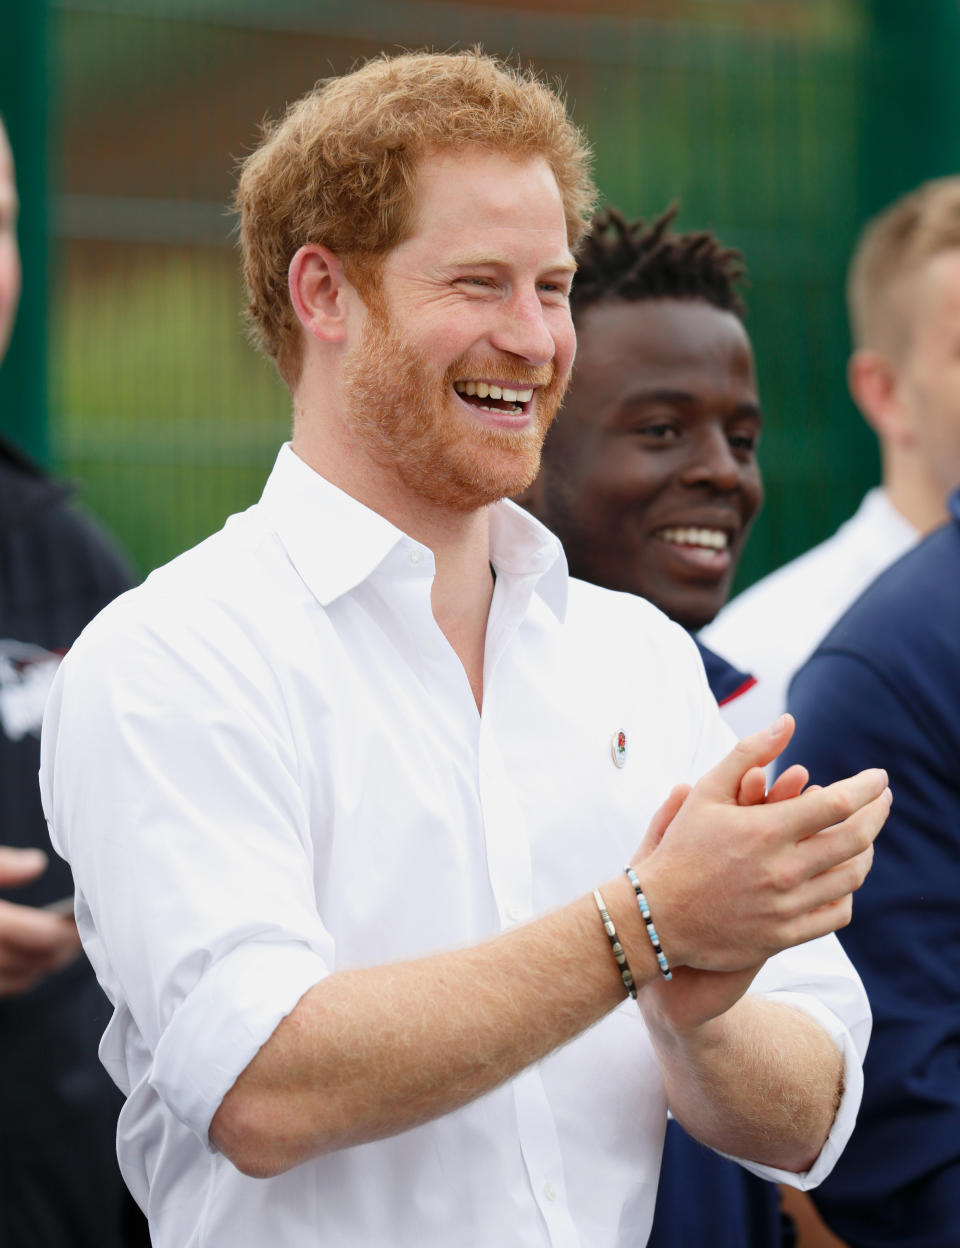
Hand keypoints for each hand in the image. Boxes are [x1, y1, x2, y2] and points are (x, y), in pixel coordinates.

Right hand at [0, 846, 80, 995]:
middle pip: (27, 963)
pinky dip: (19, 976)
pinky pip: (2, 988)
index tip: (78, 926)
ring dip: (41, 966)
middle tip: (79, 937)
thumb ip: (2, 865)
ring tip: (64, 947)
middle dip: (58, 952)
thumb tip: (37, 864)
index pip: (29, 935)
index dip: (60, 934)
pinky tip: (32, 959)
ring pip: (15, 981)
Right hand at [635, 714, 888, 976]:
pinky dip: (847, 891)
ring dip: (866, 850)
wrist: (658, 916)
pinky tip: (842, 875)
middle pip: (855, 839)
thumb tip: (788, 721)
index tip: (879, 778)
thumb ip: (748, 753)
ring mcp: (785, 906)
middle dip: (877, 814)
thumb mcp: (706, 792)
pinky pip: (836, 913)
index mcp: (765, 830)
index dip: (867, 787)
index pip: (838, 803)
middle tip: (883, 800)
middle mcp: (781, 869)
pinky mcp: (783, 935)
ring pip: (851, 877)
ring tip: (865, 834)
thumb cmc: (681, 847)